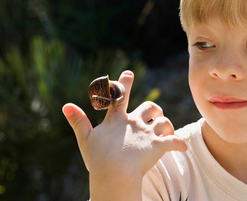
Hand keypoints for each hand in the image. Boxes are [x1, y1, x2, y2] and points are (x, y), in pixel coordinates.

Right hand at [62, 70, 186, 199]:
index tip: (129, 72)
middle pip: (150, 107)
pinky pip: (174, 142)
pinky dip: (178, 144)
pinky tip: (181, 147)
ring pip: (164, 122)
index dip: (125, 83)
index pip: (120, 97)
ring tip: (167, 132)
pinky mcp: (158, 146)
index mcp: (117, 120)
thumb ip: (78, 121)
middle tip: (155, 115)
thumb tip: (66, 105)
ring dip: (167, 126)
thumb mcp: (85, 139)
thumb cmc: (98, 159)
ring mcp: (148, 134)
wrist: (114, 173)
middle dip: (154, 109)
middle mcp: (134, 122)